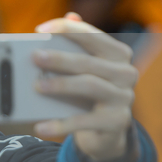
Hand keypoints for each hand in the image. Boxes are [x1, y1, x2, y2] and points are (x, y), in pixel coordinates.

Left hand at [31, 13, 137, 161]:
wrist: (105, 131)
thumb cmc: (88, 94)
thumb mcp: (81, 71)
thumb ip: (70, 49)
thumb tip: (50, 29)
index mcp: (117, 53)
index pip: (92, 35)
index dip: (67, 30)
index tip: (41, 30)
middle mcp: (125, 72)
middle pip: (88, 62)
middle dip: (60, 58)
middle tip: (35, 57)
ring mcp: (123, 97)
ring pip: (90, 86)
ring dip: (61, 85)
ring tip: (37, 86)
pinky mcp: (117, 121)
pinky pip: (84, 121)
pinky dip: (60, 124)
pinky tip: (40, 127)